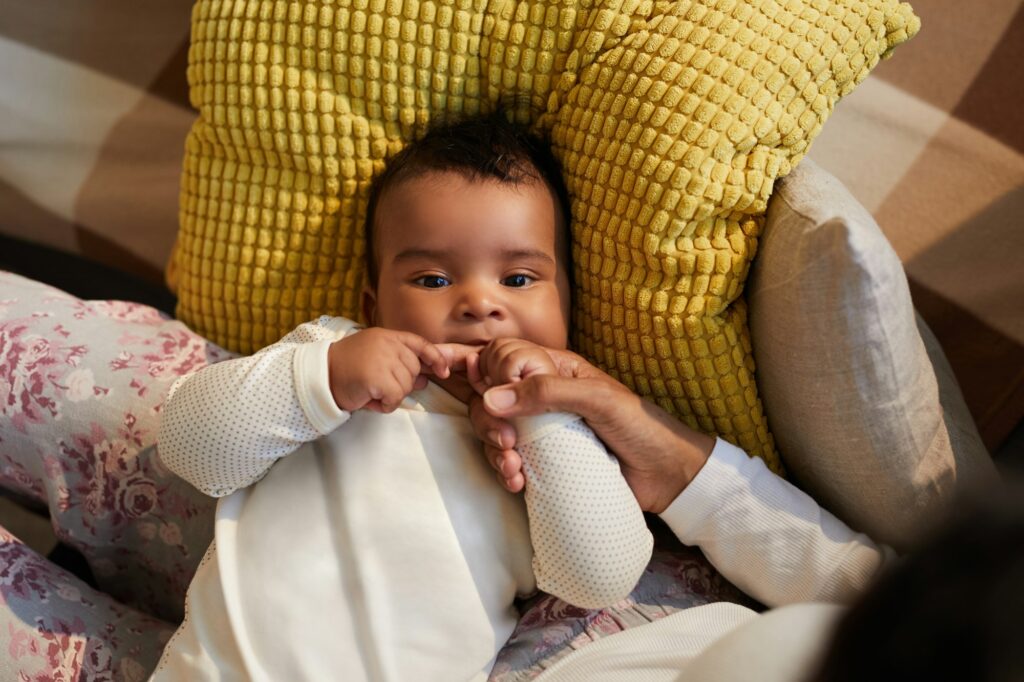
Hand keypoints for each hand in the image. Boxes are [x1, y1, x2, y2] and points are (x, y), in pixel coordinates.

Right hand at [328, 329, 451, 412]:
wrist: (319, 376)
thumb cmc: (347, 370)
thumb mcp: (376, 361)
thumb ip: (401, 366)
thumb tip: (425, 379)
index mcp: (387, 336)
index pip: (420, 343)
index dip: (435, 357)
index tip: (443, 371)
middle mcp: (387, 344)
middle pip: (414, 370)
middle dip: (401, 383)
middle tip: (378, 386)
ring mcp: (382, 359)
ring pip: (406, 386)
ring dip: (391, 396)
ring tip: (371, 391)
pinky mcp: (376, 377)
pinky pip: (395, 398)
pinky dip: (385, 405)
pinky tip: (370, 399)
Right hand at [467, 349, 714, 512]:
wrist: (667, 477)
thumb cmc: (642, 427)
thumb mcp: (598, 400)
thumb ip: (547, 392)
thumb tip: (492, 397)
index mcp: (554, 369)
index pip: (503, 357)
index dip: (490, 374)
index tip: (497, 400)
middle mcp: (541, 395)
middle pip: (490, 395)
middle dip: (487, 418)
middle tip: (506, 441)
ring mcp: (540, 429)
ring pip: (493, 429)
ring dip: (493, 449)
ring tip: (514, 468)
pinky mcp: (543, 460)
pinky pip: (507, 459)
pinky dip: (504, 471)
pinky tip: (517, 482)